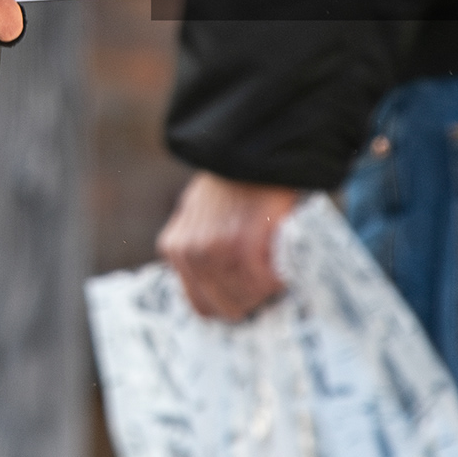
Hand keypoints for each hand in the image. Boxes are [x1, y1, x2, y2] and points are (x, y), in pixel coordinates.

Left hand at [160, 171, 304, 320]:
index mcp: (174, 248)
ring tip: (274, 265)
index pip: (200, 304)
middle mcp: (188, 253)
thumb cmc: (232, 183)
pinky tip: (283, 260)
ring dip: (264, 290)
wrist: (252, 149)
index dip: (227, 302)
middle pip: (223, 307)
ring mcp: (214, 252)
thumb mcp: (198, 214)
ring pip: (245, 299)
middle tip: (266, 281)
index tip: (246, 293)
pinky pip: (264, 284)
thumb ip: (198, 247)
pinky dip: (279, 278)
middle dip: (248, 300)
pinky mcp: (243, 246)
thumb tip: (214, 285)